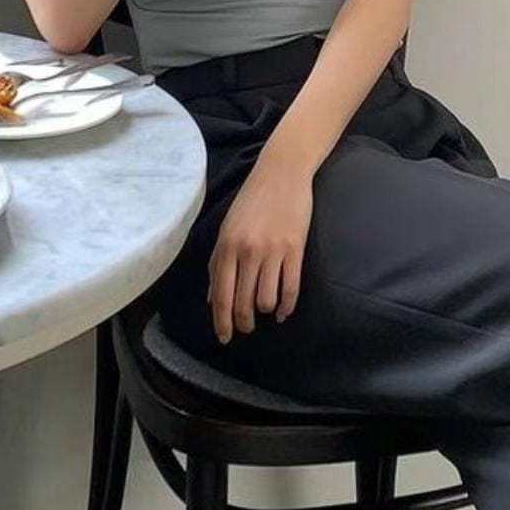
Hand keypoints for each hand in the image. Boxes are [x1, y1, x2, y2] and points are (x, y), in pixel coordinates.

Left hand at [207, 157, 312, 343]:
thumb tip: (213, 299)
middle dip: (243, 323)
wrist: (281, 172)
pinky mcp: (295, 249)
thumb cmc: (252, 200)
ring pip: (266, 301)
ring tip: (264, 311)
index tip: (224, 337)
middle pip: (243, 303)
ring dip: (265, 312)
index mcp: (227, 246)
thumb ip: (218, 263)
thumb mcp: (228, 228)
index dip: (222, 322)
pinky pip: (291, 289)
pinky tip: (283, 310)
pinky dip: (286, 307)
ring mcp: (273, 250)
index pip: (222, 295)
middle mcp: (248, 251)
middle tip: (246, 327)